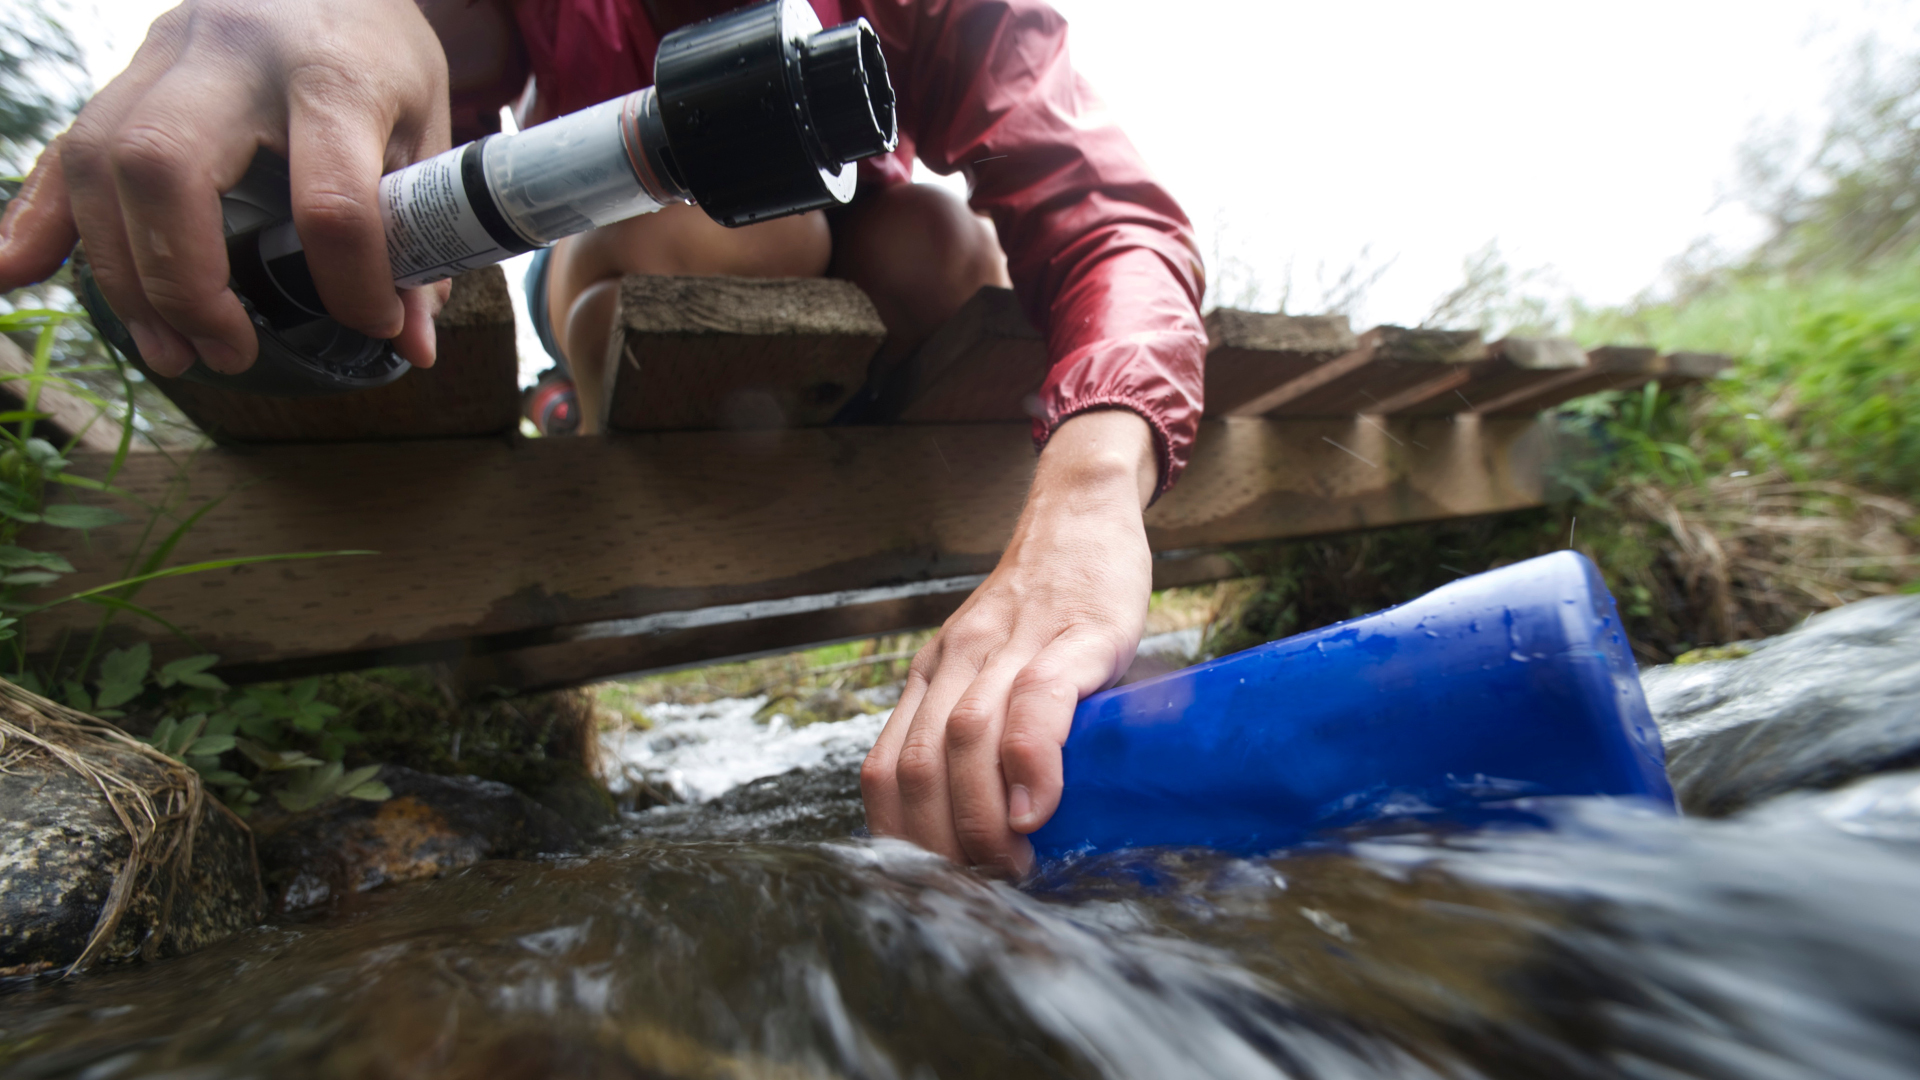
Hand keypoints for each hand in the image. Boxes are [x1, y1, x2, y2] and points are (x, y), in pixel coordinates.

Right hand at [0, 0, 453, 374]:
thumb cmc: (380, 52)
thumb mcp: (425, 127)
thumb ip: (420, 227)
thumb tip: (415, 344)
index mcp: (333, 73)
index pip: (332, 199)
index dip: (352, 282)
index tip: (375, 326)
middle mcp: (234, 56)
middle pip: (164, 167)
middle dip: (183, 282)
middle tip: (225, 352)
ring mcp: (164, 55)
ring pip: (100, 160)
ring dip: (121, 272)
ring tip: (170, 349)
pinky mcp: (127, 70)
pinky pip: (66, 144)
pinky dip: (39, 215)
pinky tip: (18, 273)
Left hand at [861, 409, 1157, 876]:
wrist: (1080, 514)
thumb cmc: (1046, 603)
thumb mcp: (995, 665)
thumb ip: (985, 727)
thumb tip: (993, 822)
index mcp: (931, 677)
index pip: (887, 771)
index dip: (904, 839)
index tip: (940, 884)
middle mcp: (955, 663)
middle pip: (919, 768)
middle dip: (943, 846)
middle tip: (982, 889)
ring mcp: (1009, 647)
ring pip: (964, 743)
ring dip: (981, 820)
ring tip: (1013, 866)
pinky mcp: (1070, 637)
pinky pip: (1033, 705)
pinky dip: (1029, 766)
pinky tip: (1038, 808)